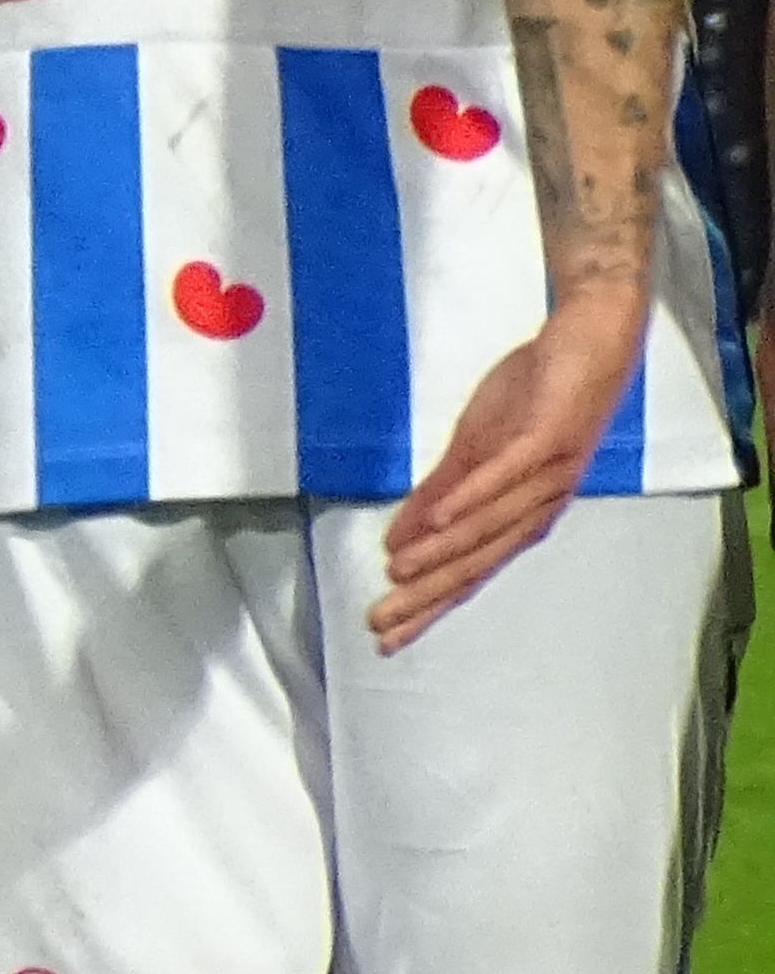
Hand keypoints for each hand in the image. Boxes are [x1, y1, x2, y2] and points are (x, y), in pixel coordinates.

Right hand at [371, 290, 650, 647]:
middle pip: (475, 561)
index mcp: (517, 513)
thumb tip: (397, 540)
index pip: (467, 571)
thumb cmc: (539, 395)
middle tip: (381, 621)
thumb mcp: (472, 448)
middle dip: (426, 595)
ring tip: (398, 571)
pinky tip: (440, 518)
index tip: (387, 634)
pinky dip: (472, 498)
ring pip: (488, 525)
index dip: (427, 605)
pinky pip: (506, 474)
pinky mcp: (546, 437)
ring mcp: (544, 474)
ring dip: (442, 552)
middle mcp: (536, 506)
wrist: (592, 339)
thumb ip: (436, 496)